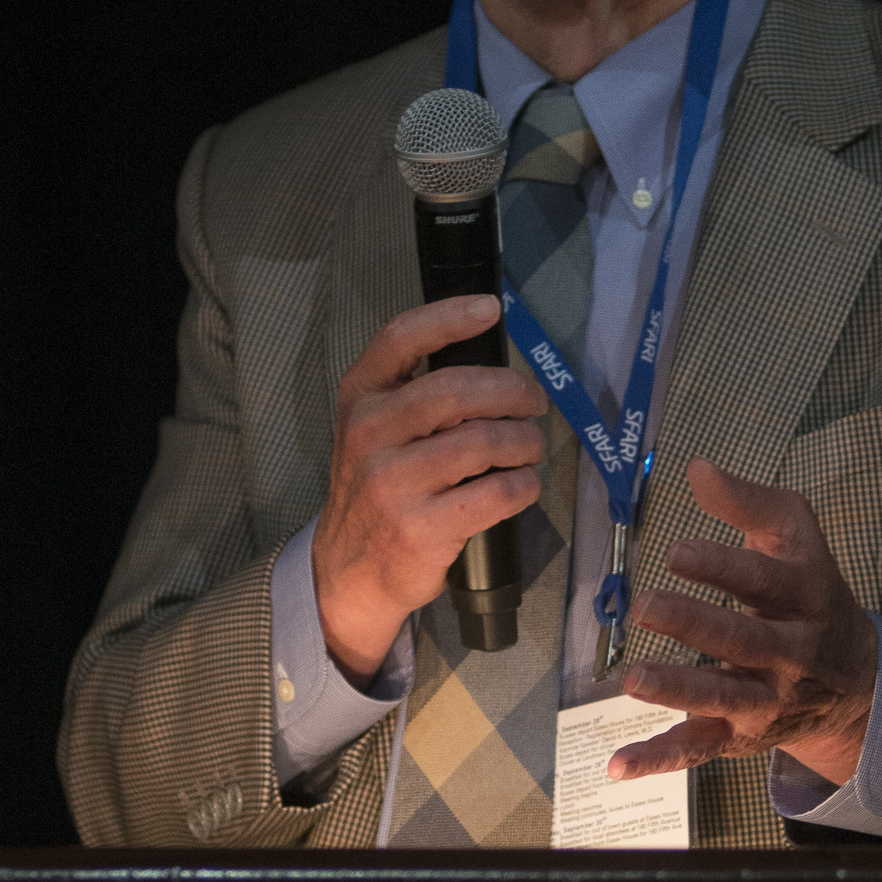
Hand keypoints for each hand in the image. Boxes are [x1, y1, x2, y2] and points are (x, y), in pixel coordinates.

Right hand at [312, 296, 544, 678]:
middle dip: (512, 391)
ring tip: (530, 446)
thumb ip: (413, 396)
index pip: (400, 339)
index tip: (490, 310)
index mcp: (358, 398)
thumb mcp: (373, 433)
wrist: (348, 570)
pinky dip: (524, 484)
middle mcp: (368, 434)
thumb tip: (493, 369)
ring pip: (484, 441)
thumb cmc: (377, 490)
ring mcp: (392, 483)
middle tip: (533, 403)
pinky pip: (496, 492)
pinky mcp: (420, 527)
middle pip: (457, 389)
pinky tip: (524, 484)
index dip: (449, 317)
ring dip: (525, 440)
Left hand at [606, 456, 879, 786]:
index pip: (764, 582)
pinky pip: (699, 748)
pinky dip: (659, 759)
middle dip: (694, 625)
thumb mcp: (796, 538)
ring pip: (720, 697)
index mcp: (806, 598)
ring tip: (632, 680)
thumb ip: (749, 503)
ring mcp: (766, 700)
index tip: (676, 551)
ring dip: (676, 690)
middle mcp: (791, 653)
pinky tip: (617, 763)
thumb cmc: (812, 592)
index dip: (722, 566)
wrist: (857, 681)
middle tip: (644, 606)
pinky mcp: (741, 734)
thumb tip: (696, 468)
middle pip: (742, 641)